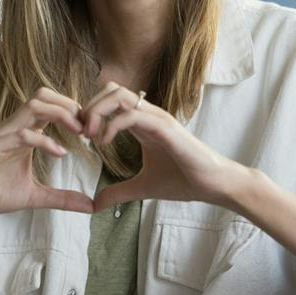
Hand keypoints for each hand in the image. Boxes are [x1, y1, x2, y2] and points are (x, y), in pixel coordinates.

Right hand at [0, 87, 94, 221]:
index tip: (92, 129)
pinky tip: (60, 153)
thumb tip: (91, 206)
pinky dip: (44, 140)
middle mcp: (14, 128)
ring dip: (60, 114)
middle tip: (88, 127)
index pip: (51, 105)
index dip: (74, 111)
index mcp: (25, 133)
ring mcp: (2, 135)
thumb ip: (62, 198)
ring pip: (33, 106)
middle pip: (43, 95)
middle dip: (69, 105)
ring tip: (79, 132)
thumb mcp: (35, 197)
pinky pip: (20, 134)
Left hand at [80, 82, 237, 211]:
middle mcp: (149, 115)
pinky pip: (132, 115)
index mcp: (143, 123)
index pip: (111, 99)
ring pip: (119, 95)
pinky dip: (111, 125)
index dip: (91, 111)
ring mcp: (157, 118)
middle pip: (111, 89)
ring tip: (90, 136)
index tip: (81, 135)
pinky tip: (103, 143)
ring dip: (98, 111)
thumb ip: (118, 192)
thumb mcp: (143, 187)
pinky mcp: (165, 128)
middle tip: (81, 133)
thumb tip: (95, 205)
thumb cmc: (184, 180)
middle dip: (90, 107)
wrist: (213, 184)